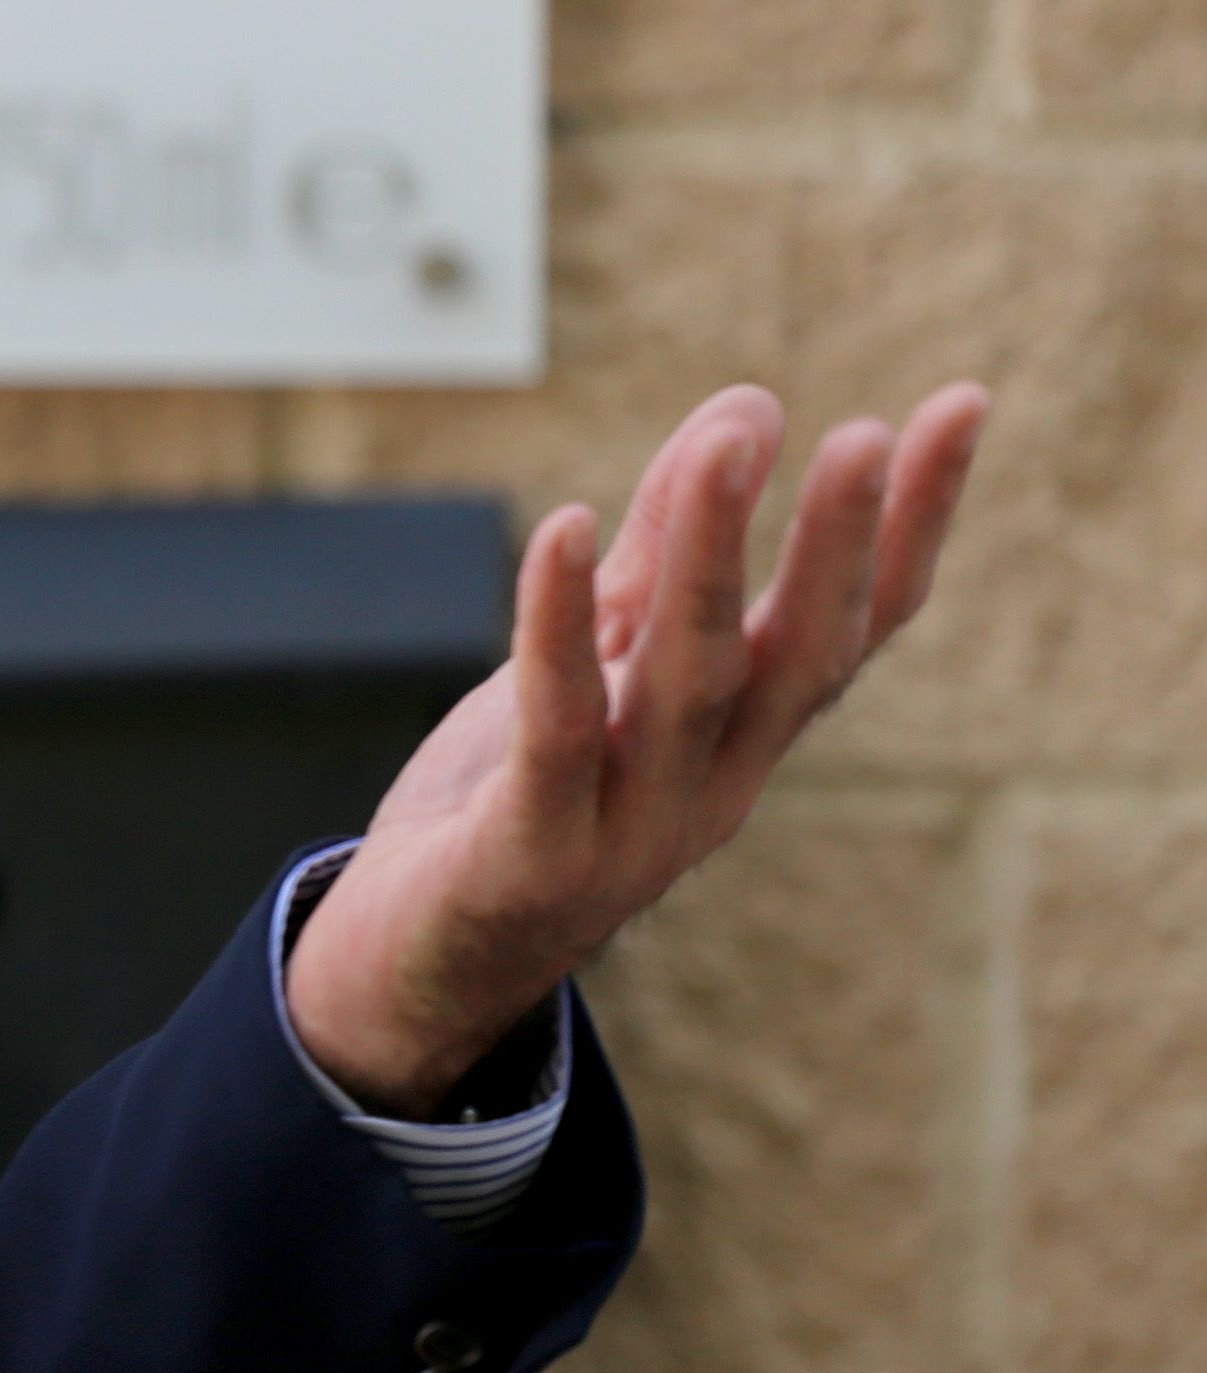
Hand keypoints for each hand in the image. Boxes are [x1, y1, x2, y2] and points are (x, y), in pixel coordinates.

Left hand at [283, 380, 989, 1115]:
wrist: (410, 966)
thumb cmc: (513, 799)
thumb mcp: (597, 660)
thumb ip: (661, 551)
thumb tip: (747, 407)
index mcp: (743, 744)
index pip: (852, 628)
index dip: (910, 526)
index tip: (961, 406)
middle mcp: (712, 789)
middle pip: (794, 659)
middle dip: (835, 547)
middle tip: (864, 435)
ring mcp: (630, 830)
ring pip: (688, 682)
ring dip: (710, 561)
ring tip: (729, 445)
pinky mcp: (533, 854)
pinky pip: (557, 728)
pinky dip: (558, 628)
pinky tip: (560, 529)